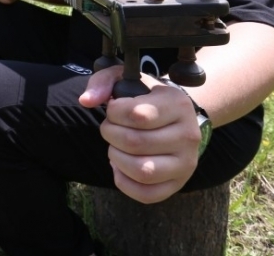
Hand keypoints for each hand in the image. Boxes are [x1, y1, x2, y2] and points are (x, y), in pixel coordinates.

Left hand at [79, 69, 200, 203]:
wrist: (177, 117)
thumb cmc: (146, 98)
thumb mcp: (127, 80)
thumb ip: (103, 82)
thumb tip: (86, 100)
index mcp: (177, 104)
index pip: (137, 114)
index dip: (113, 113)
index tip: (113, 109)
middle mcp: (188, 135)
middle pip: (135, 143)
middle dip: (111, 135)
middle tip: (111, 128)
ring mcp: (186, 162)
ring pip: (142, 170)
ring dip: (117, 159)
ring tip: (116, 147)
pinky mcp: (178, 183)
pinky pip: (147, 194)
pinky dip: (125, 183)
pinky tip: (121, 166)